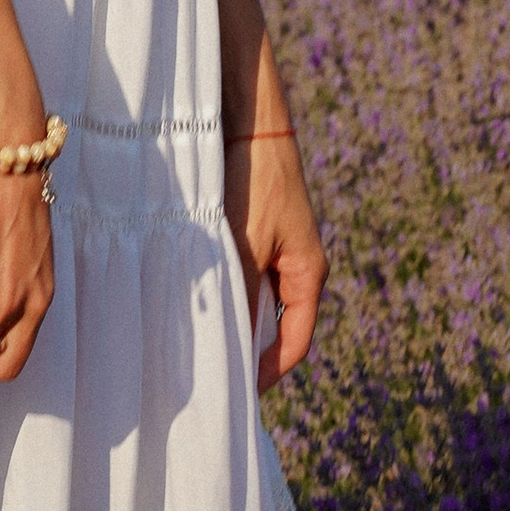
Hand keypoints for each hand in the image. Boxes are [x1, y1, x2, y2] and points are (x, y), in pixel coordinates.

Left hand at [225, 128, 324, 389]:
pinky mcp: (262, 231)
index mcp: (308, 274)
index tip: (238, 392)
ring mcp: (282, 248)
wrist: (251, 118)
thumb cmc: (254, 181)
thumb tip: (232, 348)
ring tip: (202, 336)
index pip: (294, 344)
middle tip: (212, 368)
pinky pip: (248, 275)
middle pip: (278, 326)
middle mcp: (300, 266)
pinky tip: (201, 293)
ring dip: (236, 315)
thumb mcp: (244, 245)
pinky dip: (230, 288)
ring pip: (259, 300)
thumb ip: (241, 297)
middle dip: (248, 347)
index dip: (268, 372)